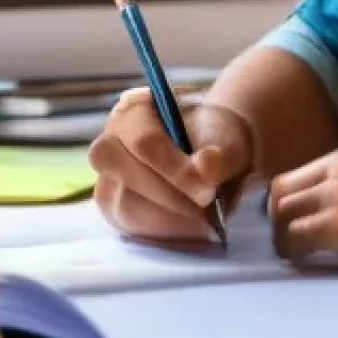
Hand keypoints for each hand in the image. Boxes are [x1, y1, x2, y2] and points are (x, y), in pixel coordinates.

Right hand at [88, 86, 254, 243]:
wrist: (213, 154)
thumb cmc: (216, 140)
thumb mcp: (229, 141)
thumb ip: (221, 155)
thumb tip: (205, 167)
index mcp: (136, 109)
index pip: (145, 142)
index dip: (175, 170)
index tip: (208, 190)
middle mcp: (112, 139)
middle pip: (125, 172)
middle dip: (168, 194)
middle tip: (205, 205)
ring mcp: (108, 175)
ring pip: (122, 203)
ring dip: (165, 216)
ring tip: (201, 218)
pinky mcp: (113, 206)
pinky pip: (127, 224)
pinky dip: (160, 229)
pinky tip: (188, 226)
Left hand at [268, 146, 337, 279]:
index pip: (296, 176)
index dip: (291, 202)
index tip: (295, 221)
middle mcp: (336, 170)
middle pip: (280, 193)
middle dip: (280, 218)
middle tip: (292, 241)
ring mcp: (334, 196)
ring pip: (280, 214)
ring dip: (283, 236)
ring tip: (299, 253)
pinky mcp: (335, 226)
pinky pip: (293, 240)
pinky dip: (293, 252)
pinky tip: (307, 261)